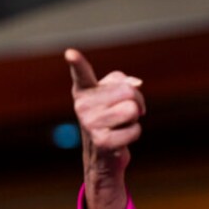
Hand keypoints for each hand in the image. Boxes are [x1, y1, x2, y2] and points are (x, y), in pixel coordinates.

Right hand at [65, 48, 145, 208]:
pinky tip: (121, 138)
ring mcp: (90, 124)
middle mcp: (83, 106)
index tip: (71, 53)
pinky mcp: (101, 141)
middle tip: (129, 111)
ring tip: (123, 124)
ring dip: (135, 118)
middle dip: (137, 101)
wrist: (104, 154)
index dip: (77, 63)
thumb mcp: (114, 96)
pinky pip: (135, 129)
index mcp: (85, 91)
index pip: (81, 74)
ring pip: (133, 109)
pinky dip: (134, 133)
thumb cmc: (111, 118)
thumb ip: (124, 82)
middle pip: (129, 91)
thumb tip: (135, 84)